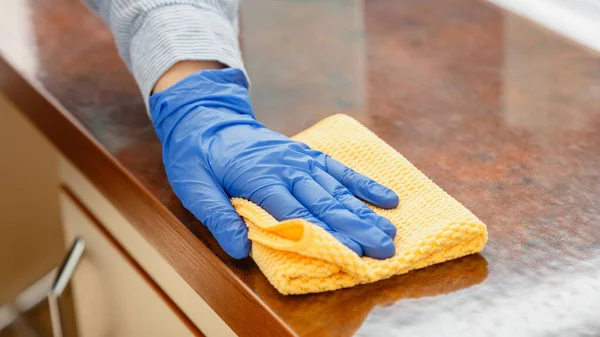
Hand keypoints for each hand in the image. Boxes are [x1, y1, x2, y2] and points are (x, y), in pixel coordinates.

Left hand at [149, 68, 398, 258]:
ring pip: (337, 190)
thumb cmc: (197, 156)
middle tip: (385, 250)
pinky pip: (339, 169)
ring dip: (365, 213)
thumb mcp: (193, 186)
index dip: (325, 235)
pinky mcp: (307, 155)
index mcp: (259, 178)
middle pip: (326, 203)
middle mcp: (287, 168)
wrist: (207, 117)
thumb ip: (217, 215)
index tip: (351, 253)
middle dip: (357, 228)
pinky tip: (387, 198)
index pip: (296, 214)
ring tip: (391, 233)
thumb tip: (240, 248)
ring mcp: (301, 160)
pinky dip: (364, 184)